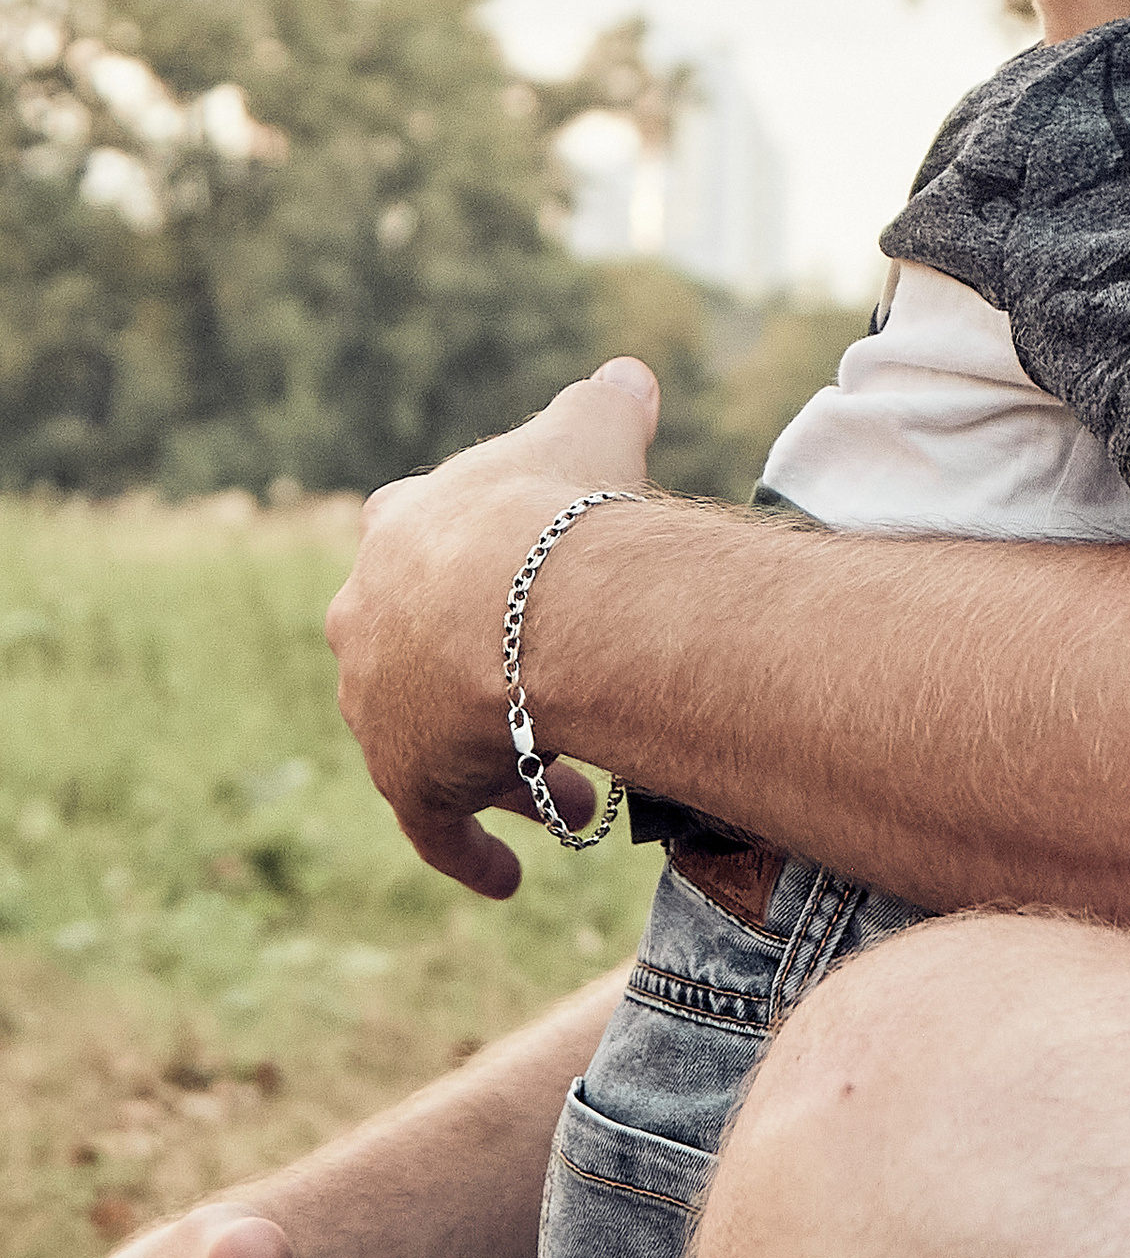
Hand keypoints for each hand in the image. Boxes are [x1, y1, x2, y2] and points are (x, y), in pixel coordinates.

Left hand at [325, 358, 660, 896]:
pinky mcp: (406, 779)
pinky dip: (471, 853)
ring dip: (503, 768)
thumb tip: (631, 376)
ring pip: (435, 744)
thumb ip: (604, 406)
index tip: (513, 607)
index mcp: (400, 532)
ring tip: (576, 797)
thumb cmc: (557, 510)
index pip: (416, 550)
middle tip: (548, 708)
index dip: (471, 580)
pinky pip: (436, 829)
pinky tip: (508, 881)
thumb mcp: (585, 432)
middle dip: (482, 684)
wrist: (524, 599)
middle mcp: (369, 619)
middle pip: (421, 658)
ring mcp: (380, 705)